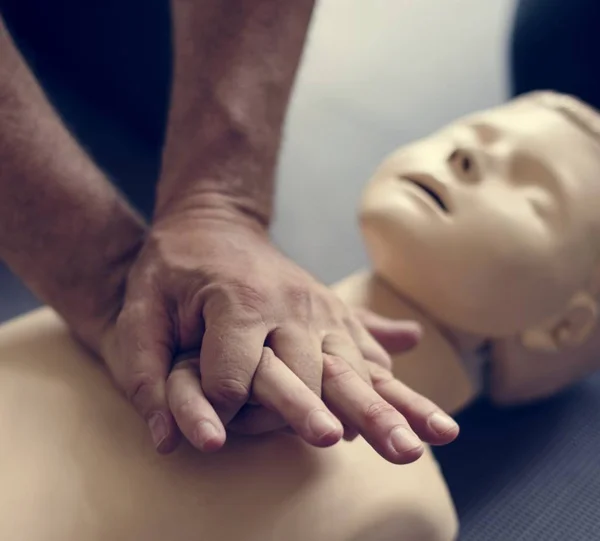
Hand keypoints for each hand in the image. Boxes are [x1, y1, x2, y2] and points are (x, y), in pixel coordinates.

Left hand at [103, 209, 457, 461]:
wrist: (213, 223)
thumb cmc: (174, 268)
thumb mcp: (141, 306)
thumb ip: (144, 368)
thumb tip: (167, 439)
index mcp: (239, 303)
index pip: (235, 378)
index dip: (218, 412)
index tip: (209, 431)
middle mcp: (291, 307)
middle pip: (316, 376)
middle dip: (344, 419)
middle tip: (391, 451)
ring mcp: (320, 311)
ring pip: (358, 369)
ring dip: (395, 407)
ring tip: (430, 440)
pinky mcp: (335, 316)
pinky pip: (369, 353)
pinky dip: (396, 386)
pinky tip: (427, 413)